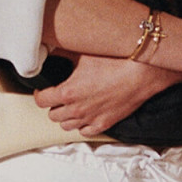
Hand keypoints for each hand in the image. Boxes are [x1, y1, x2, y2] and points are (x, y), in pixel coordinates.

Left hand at [33, 52, 181, 137]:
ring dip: (66, 116)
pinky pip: (85, 132)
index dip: (40, 93)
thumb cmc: (115, 61)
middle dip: (53, 104)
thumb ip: (63, 53)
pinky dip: (82, 125)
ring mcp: (91, 118)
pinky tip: (85, 114)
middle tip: (57, 95)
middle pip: (53, 115)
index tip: (43, 88)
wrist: (142, 73)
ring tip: (70, 105)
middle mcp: (77, 109)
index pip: (41, 100)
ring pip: (67, 126)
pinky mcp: (104, 124)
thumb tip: (50, 49)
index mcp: (68, 92)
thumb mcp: (84, 52)